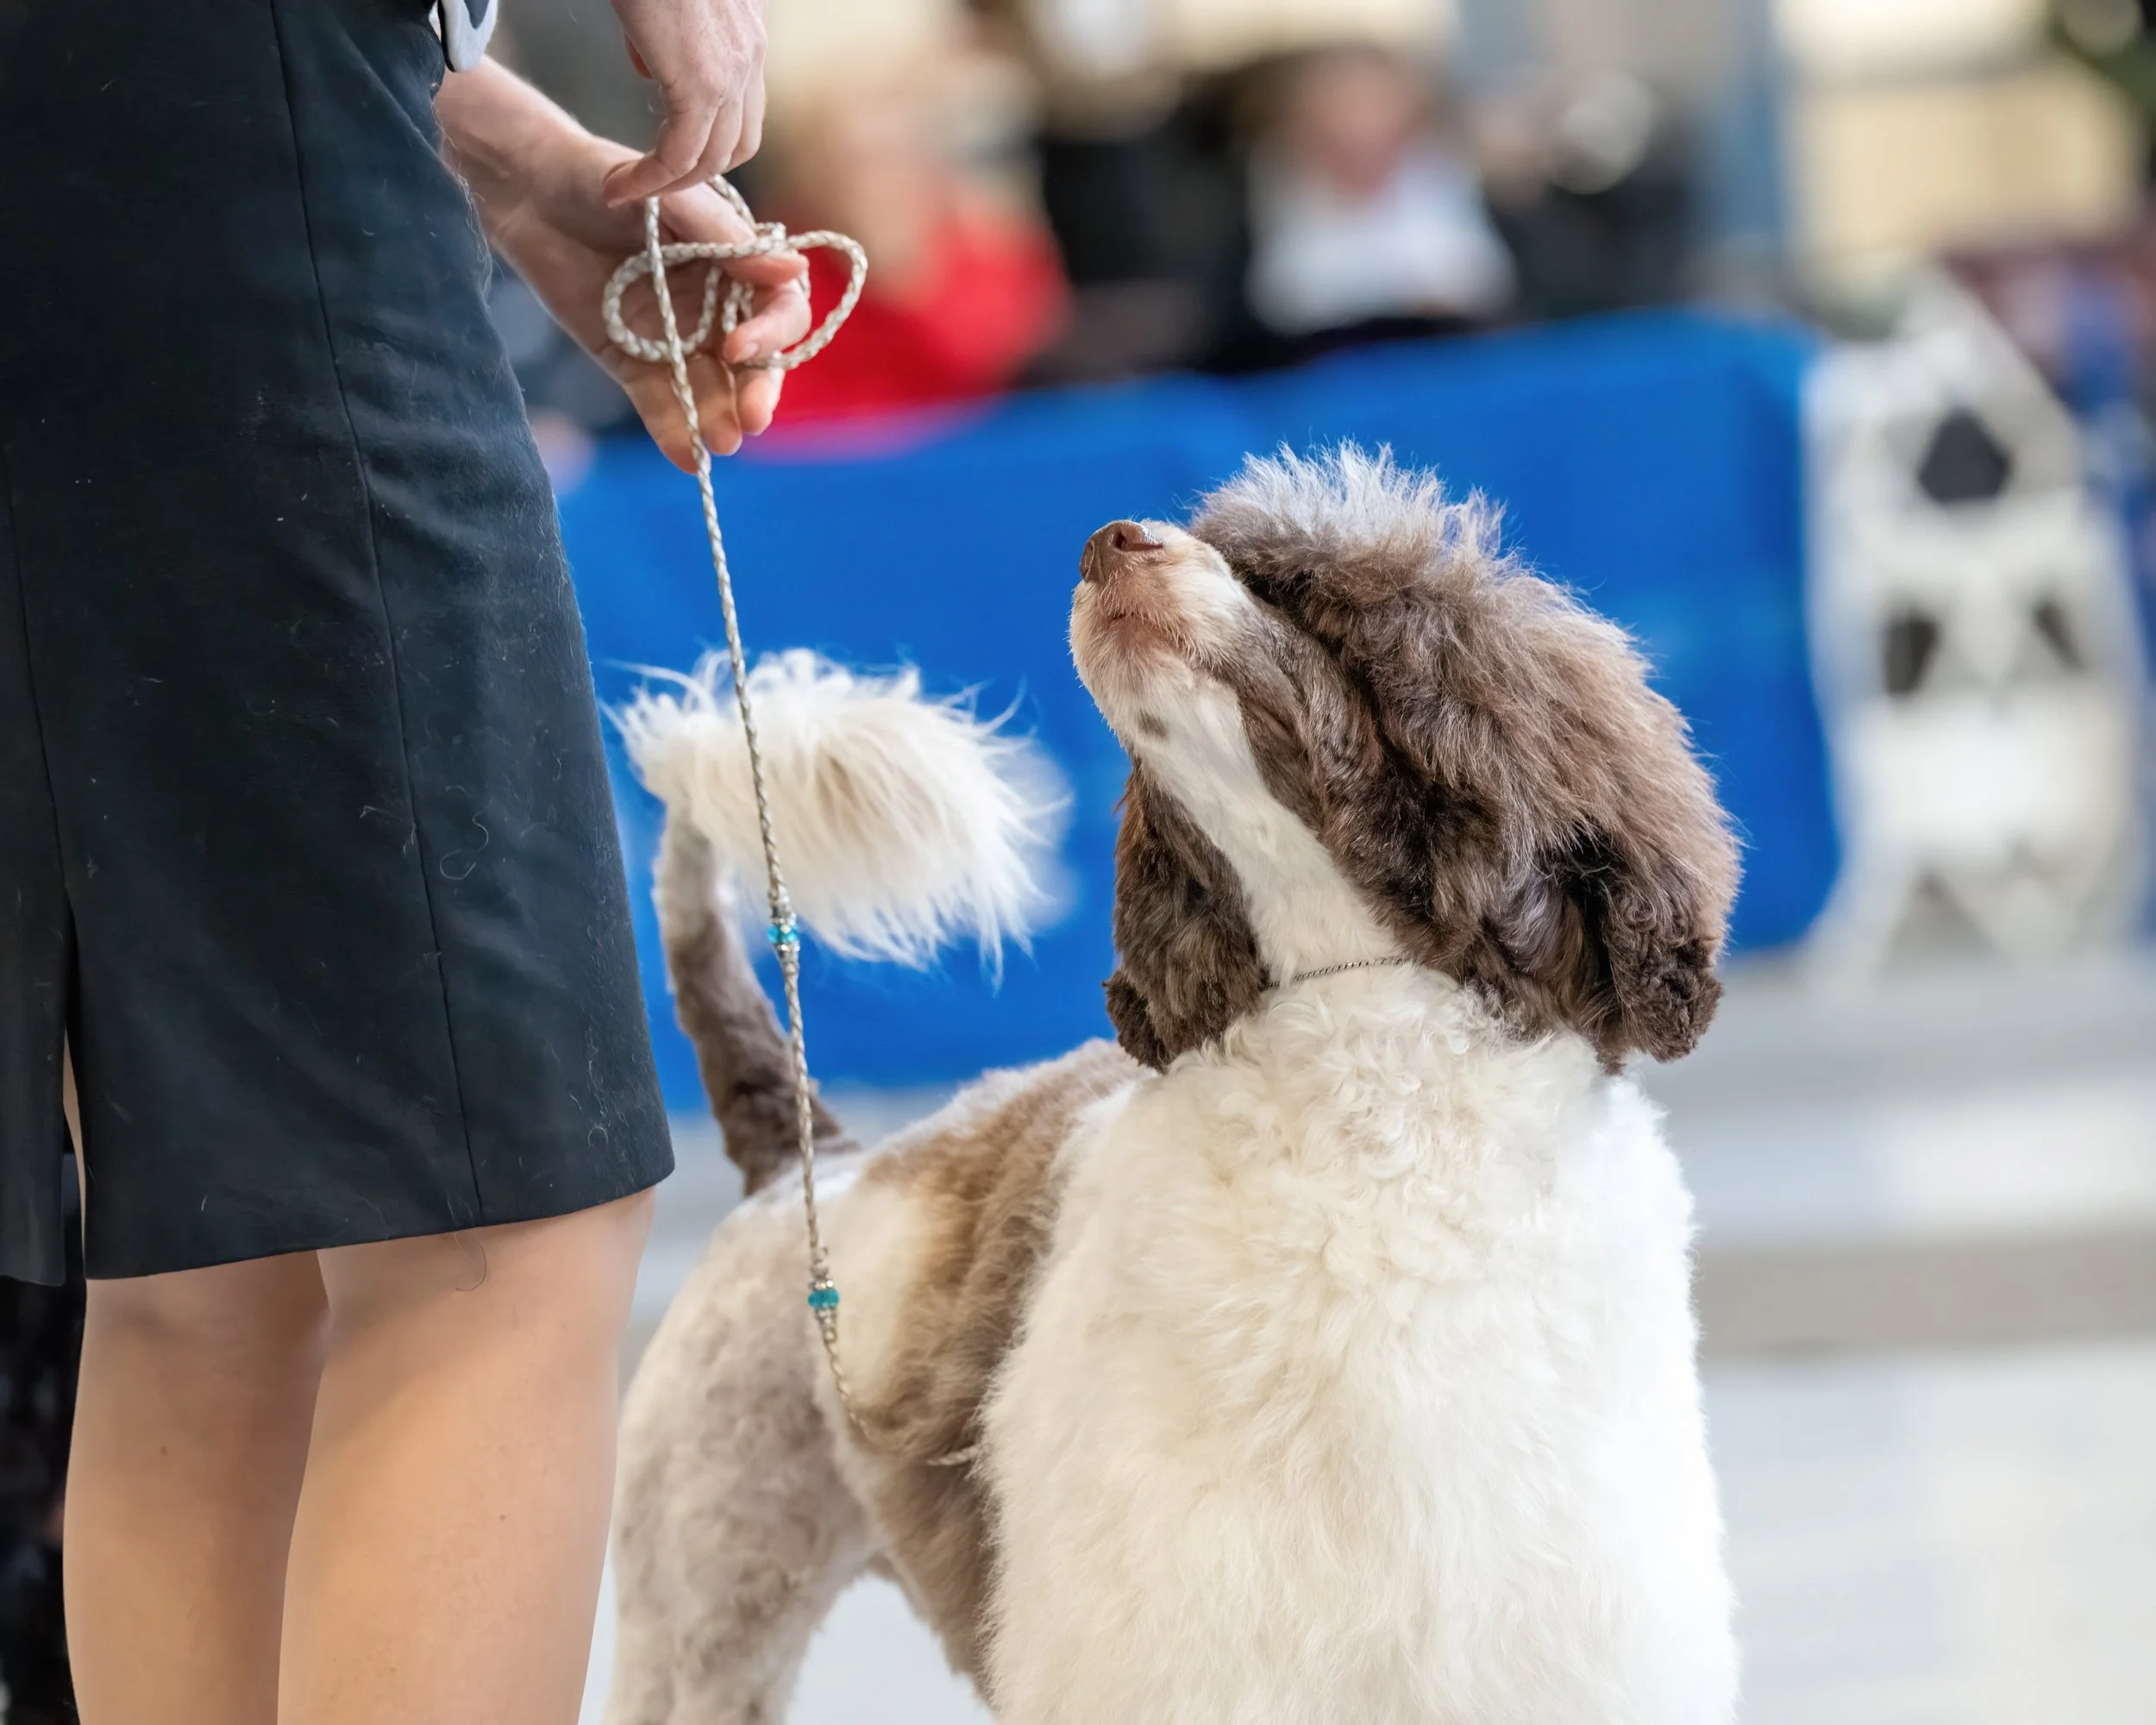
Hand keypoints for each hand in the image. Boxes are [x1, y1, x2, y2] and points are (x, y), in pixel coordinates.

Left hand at [441, 65, 809, 469]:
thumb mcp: (670, 199)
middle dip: (753, 391)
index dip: (770, 334)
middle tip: (749, 421)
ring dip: (716, 418)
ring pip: (707, 387)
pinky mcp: (630, 359)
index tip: (739, 347)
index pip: (777, 308)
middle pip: (751, 361)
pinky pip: (657, 400)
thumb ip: (725, 239)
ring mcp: (673, 337)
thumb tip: (792, 269)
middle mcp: (714, 306)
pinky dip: (671, 429)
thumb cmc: (605, 178)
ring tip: (718, 445)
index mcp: (737, 263)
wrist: (529, 190)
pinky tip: (685, 457)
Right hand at [603, 0, 767, 205]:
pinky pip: (680, 152)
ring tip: (628, 191)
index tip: (670, 156)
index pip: (742, 110)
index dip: (709, 141)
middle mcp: (750, 55)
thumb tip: (649, 67)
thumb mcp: (660, 4)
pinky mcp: (701, 82)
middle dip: (695, 172)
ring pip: (713, 157)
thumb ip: (664, 36)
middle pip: (738, 144)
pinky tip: (621, 187)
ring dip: (670, 184)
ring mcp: (732, 71)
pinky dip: (652, 180)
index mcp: (746, 34)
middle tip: (652, 184)